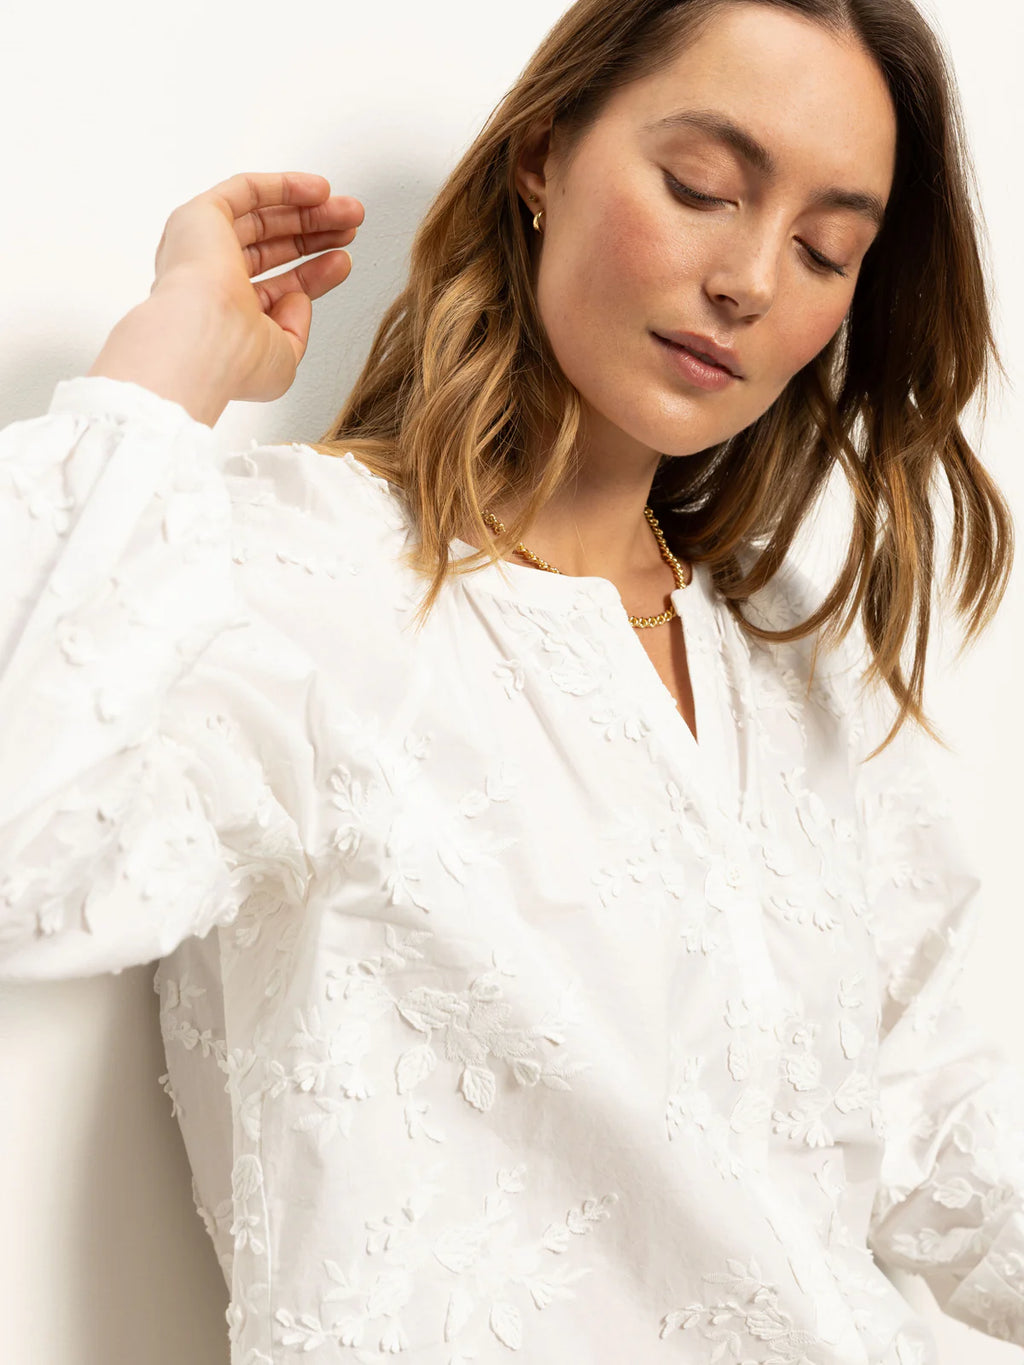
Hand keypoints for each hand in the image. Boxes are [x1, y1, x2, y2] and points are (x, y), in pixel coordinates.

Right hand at [89, 172, 363, 422]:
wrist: (205, 339)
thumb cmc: (235, 359)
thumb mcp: (283, 356)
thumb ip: (296, 329)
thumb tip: (300, 296)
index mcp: (224, 317)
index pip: (275, 285)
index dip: (313, 273)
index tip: (343, 262)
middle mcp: (208, 280)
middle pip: (271, 246)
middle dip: (316, 235)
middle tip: (351, 229)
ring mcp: (201, 246)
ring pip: (262, 217)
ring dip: (308, 211)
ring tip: (349, 211)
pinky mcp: (199, 217)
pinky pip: (245, 191)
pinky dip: (284, 187)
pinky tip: (320, 190)